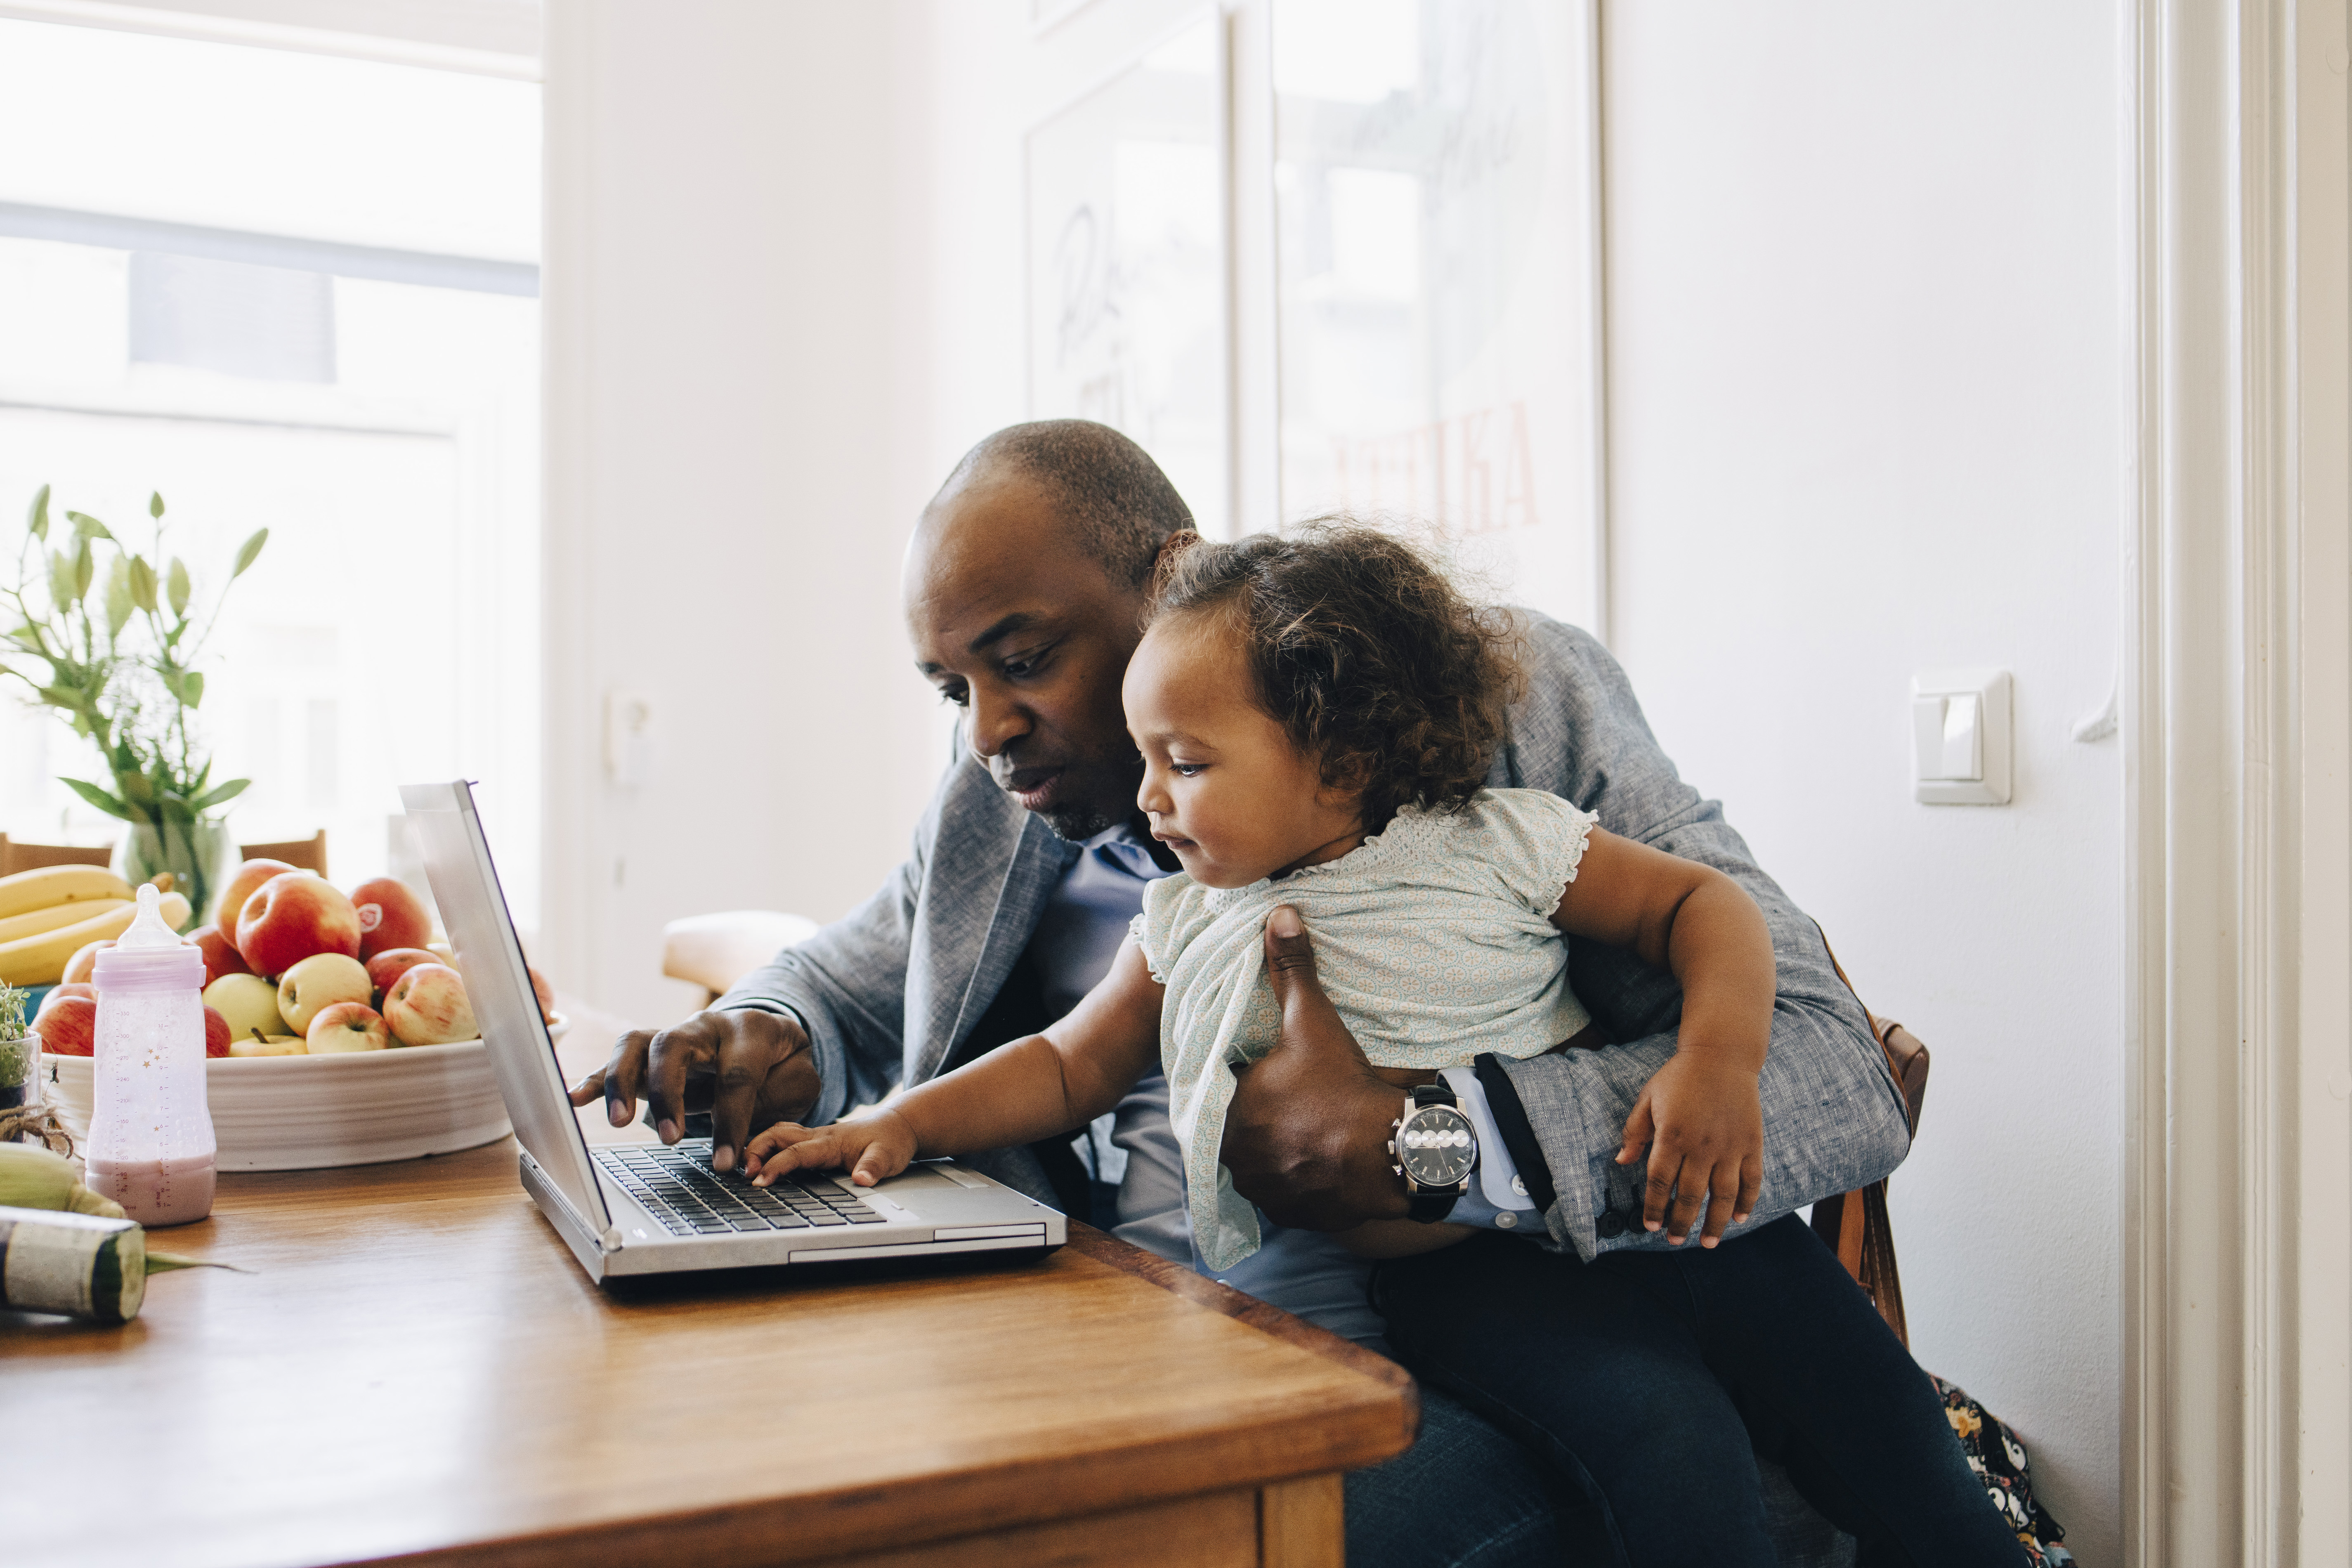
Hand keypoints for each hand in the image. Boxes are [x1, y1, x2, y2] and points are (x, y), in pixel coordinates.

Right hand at [565, 1008, 820, 1173]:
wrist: (770, 1035)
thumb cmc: (783, 1064)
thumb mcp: (799, 1080)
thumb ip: (778, 1104)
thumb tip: (745, 1143)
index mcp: (750, 1032)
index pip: (735, 1076)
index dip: (730, 1122)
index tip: (725, 1163)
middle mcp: (706, 1028)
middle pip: (672, 1046)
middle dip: (667, 1092)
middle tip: (671, 1139)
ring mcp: (675, 1036)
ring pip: (637, 1045)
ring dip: (622, 1083)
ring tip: (619, 1123)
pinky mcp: (652, 1054)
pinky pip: (618, 1059)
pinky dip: (595, 1078)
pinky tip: (575, 1099)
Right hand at [744, 1109, 915, 1187]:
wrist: (898, 1126)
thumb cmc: (891, 1141)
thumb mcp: (889, 1156)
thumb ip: (874, 1167)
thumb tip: (862, 1179)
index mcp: (830, 1141)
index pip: (796, 1151)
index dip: (775, 1165)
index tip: (759, 1181)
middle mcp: (817, 1136)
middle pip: (776, 1134)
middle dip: (755, 1150)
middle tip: (743, 1174)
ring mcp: (813, 1137)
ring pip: (776, 1133)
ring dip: (756, 1146)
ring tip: (742, 1169)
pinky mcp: (813, 1142)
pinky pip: (782, 1139)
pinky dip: (764, 1146)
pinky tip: (754, 1160)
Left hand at [1220, 905, 1410, 1230]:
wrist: (1392, 1153)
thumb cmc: (1343, 1085)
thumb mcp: (1313, 1021)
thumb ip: (1291, 969)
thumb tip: (1279, 912)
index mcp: (1229, 1110)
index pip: (1217, 1093)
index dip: (1238, 1081)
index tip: (1259, 1073)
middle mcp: (1236, 1158)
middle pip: (1234, 1133)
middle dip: (1255, 1118)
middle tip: (1288, 1101)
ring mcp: (1263, 1191)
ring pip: (1255, 1166)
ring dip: (1271, 1152)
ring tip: (1302, 1130)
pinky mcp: (1292, 1215)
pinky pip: (1282, 1196)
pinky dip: (1295, 1181)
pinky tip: (1316, 1161)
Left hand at [1614, 1051, 1763, 1247]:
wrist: (1722, 1055)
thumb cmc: (1680, 1077)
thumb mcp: (1648, 1098)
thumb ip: (1635, 1132)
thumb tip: (1621, 1162)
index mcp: (1672, 1135)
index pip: (1661, 1181)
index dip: (1655, 1207)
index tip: (1650, 1226)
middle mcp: (1702, 1145)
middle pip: (1691, 1195)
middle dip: (1681, 1222)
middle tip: (1674, 1240)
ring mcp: (1730, 1146)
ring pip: (1723, 1195)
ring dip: (1714, 1223)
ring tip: (1707, 1242)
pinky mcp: (1752, 1143)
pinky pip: (1751, 1180)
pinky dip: (1746, 1202)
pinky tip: (1739, 1218)